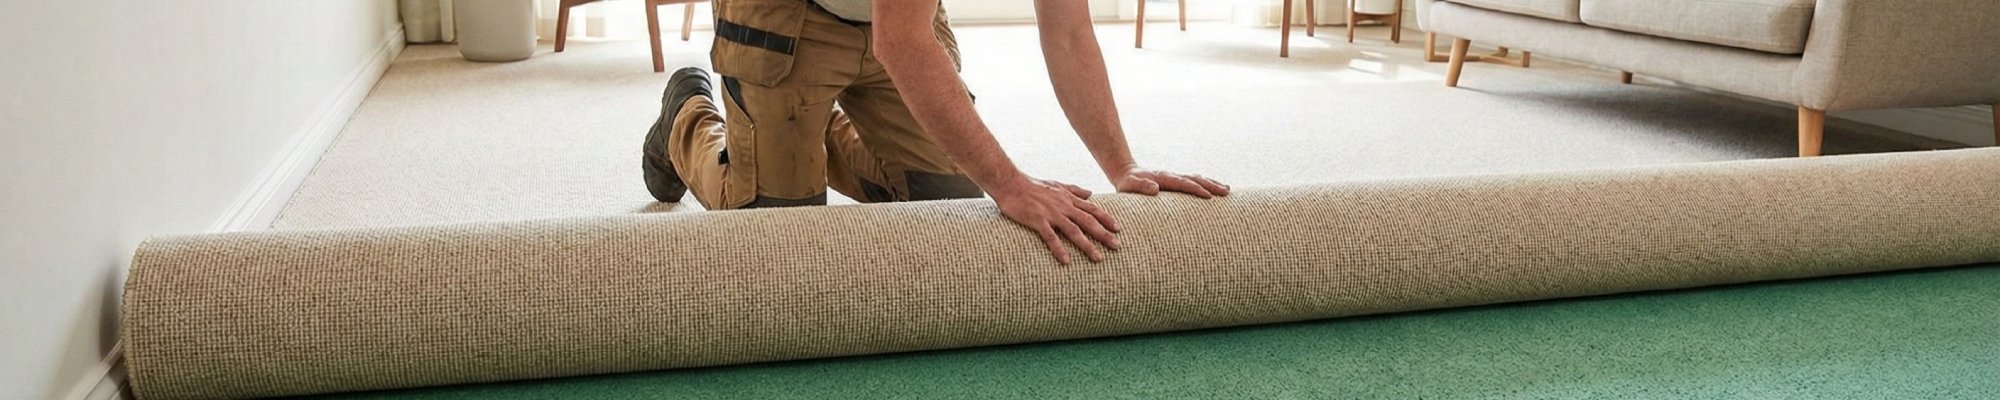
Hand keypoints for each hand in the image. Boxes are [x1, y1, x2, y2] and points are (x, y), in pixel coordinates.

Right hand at [990, 178, 1120, 264]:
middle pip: (1088, 221)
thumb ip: (1074, 190)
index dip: (1106, 219)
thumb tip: (1091, 193)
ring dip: (1087, 245)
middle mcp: (1063, 206)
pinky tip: (1066, 261)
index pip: (1091, 209)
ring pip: (1073, 231)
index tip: (1118, 229)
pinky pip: (1050, 237)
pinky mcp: (1037, 220)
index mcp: (1068, 198)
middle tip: (1117, 246)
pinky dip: (1059, 249)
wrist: (1009, 183)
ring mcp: (1051, 213)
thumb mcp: (1057, 184)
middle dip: (1104, 234)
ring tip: (1098, 258)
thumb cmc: (1031, 184)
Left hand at [1112, 168, 1230, 197]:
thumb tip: (1155, 189)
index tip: (1208, 195)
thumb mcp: (1129, 186)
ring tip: (1227, 190)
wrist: (1126, 172)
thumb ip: (1141, 186)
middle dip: (1211, 185)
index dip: (1195, 189)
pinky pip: (1194, 181)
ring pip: (1197, 179)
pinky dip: (1206, 184)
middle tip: (1226, 192)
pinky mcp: (1175, 181)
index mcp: (1163, 178)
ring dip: (1212, 183)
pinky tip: (1214, 188)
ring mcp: (1175, 177)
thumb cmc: (1127, 183)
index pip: (1182, 183)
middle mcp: (1172, 175)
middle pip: (1195, 179)